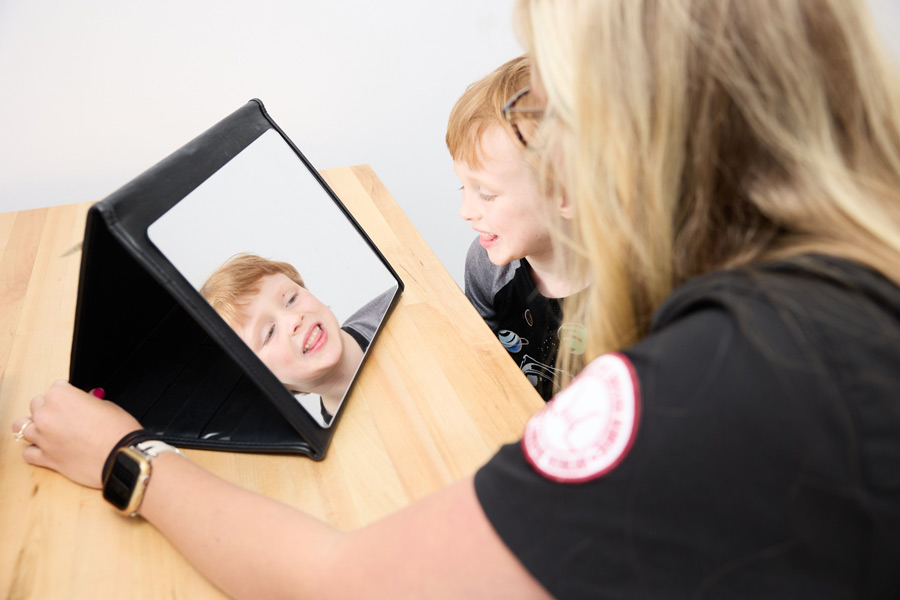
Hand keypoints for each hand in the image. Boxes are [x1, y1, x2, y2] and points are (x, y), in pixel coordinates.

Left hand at [11, 380, 141, 488]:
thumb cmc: (118, 430)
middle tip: (65, 415)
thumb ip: (87, 403)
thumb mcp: (107, 406)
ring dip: (35, 426)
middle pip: (36, 404)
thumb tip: (83, 405)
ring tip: (49, 430)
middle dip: (49, 408)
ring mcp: (42, 437)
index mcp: (60, 396)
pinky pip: (28, 452)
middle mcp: (46, 414)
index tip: (75, 401)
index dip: (69, 394)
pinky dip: (35, 450)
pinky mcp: (45, 458)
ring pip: (22, 427)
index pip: (56, 387)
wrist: (122, 456)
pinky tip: (46, 448)